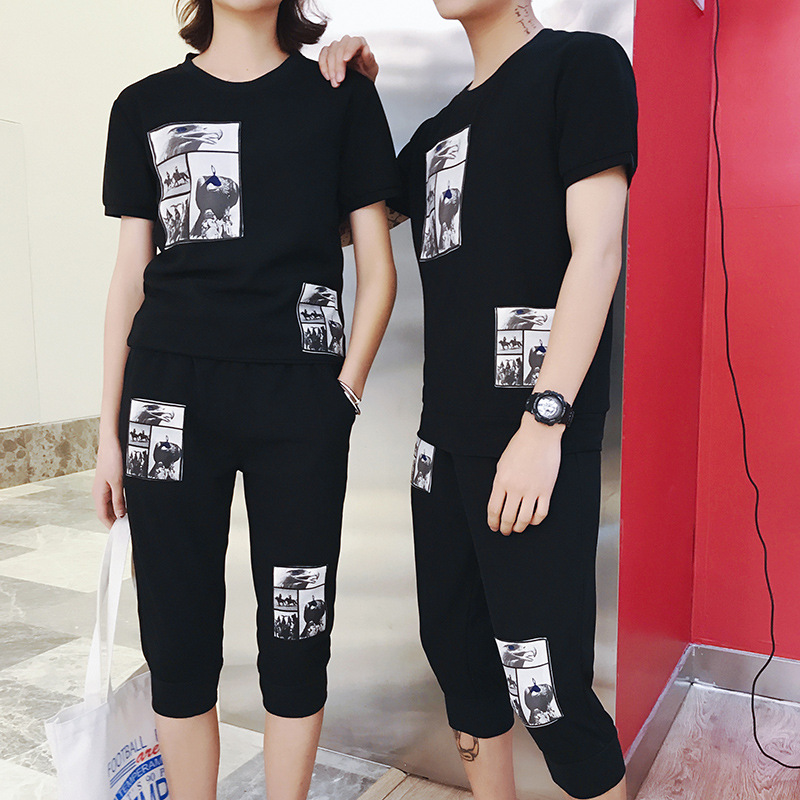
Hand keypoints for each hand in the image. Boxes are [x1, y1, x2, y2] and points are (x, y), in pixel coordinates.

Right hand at [92, 434, 125, 527]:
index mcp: (98, 493)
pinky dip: (120, 502)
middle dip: (115, 521)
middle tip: (127, 527)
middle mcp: (99, 491)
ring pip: (110, 504)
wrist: (111, 442)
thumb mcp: (118, 482)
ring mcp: (104, 486)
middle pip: (106, 511)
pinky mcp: (110, 480)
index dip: (111, 526)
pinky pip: (114, 496)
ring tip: (129, 518)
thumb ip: (118, 499)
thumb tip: (119, 514)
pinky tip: (128, 504)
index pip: (103, 516)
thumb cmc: (112, 459)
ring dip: (118, 511)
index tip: (120, 533)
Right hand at [319, 36, 377, 86]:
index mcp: (360, 43)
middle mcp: (348, 43)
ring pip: (330, 51)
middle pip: (340, 48)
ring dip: (330, 68)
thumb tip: (366, 49)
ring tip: (335, 82)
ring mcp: (337, 47)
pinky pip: (323, 55)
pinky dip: (323, 66)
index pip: (354, 41)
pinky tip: (327, 76)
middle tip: (340, 80)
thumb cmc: (367, 73)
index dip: (349, 49)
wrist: (359, 82)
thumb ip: (370, 59)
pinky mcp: (329, 53)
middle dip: (338, 65)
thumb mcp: (372, 69)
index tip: (345, 60)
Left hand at [487, 416, 562, 535]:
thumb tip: (500, 499)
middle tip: (504, 531)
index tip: (493, 527)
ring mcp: (532, 490)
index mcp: (501, 481)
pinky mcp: (546, 490)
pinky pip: (541, 513)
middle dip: (504, 528)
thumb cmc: (520, 445)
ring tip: (517, 529)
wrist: (539, 435)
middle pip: (508, 517)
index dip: (492, 522)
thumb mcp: (502, 463)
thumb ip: (500, 482)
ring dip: (519, 527)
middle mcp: (515, 488)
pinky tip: (532, 520)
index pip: (493, 509)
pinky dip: (535, 520)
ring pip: (524, 519)